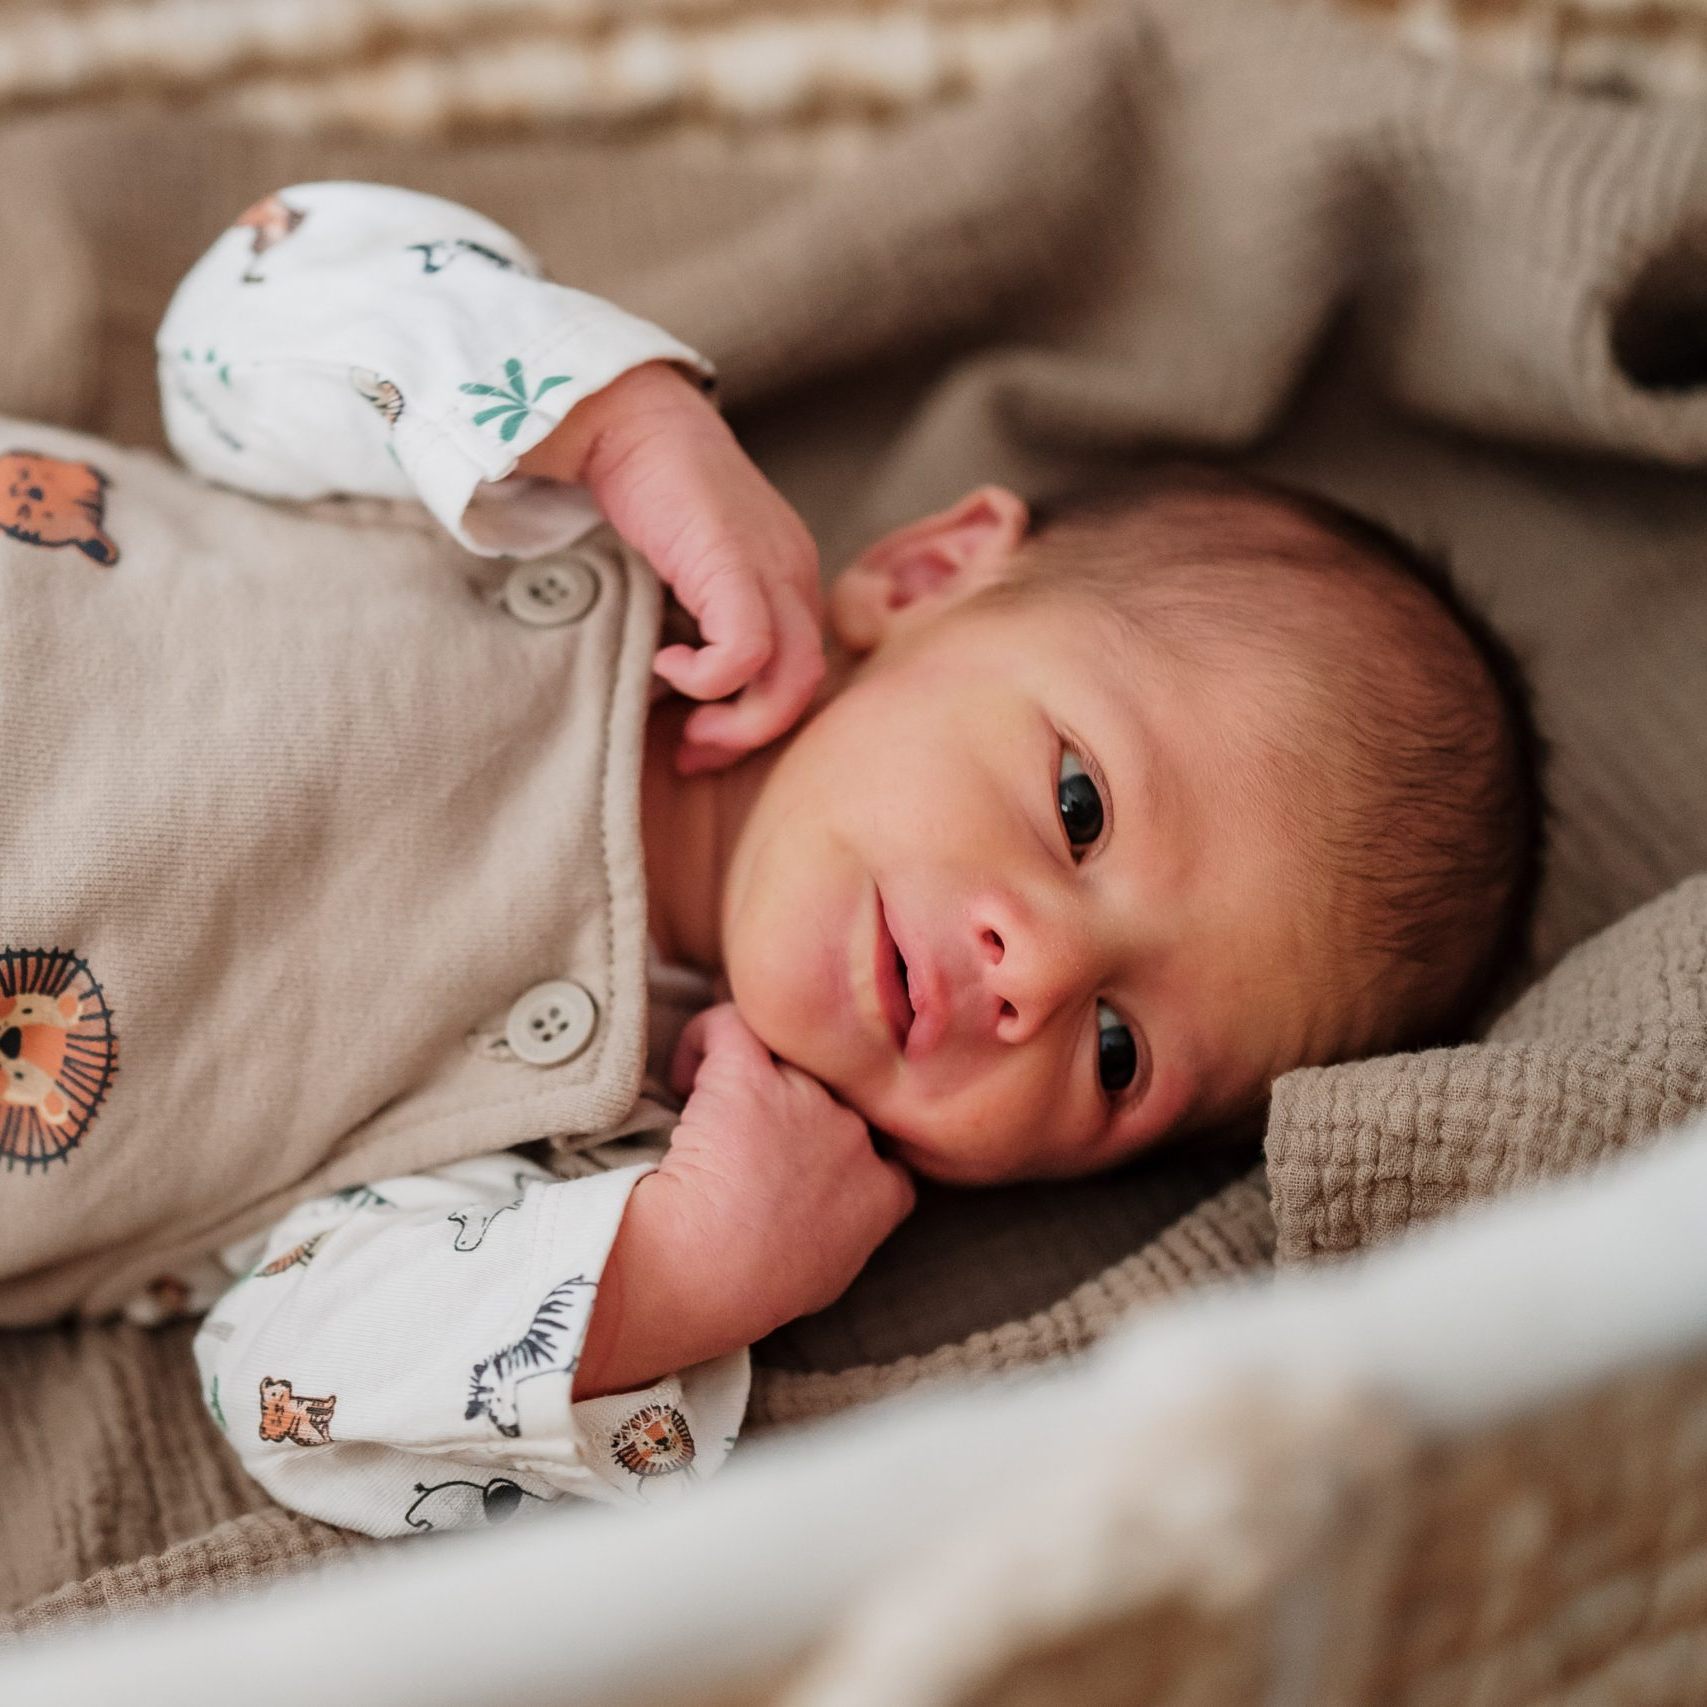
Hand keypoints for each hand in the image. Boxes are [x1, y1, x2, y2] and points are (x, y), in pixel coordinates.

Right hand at [518, 362, 824, 773]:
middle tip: (694, 754)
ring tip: (685, 730)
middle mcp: (795, 577)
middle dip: (748, 739)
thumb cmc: (646, 494)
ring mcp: (774, 569)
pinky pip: (748, 652)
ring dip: (736, 724)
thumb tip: (674, 693)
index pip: (800, 677)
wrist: (627, 418)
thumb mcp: (688, 573)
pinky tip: (669, 665)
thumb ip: (700, 621)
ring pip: (791, 682)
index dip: (756, 723)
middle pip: (805, 690)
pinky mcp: (736, 563)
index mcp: (790, 582)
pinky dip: (708, 678)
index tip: (701, 745)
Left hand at [661, 1004, 914, 1331]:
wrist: (707, 1273)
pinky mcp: (750, 1075)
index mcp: (882, 1189)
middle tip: (743, 1135)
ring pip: (783, 1049)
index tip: (796, 1158)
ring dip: (745, 1071)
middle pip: (829, 1091)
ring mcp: (807, 1096)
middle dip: (788, 1106)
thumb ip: (851, 1232)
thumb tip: (836, 1220)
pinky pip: (729, 1024)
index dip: (836, 1140)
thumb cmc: (756, 1291)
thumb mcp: (832, 1275)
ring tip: (704, 1108)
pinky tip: (683, 1074)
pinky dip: (704, 1039)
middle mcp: (853, 1133)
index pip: (879, 1143)